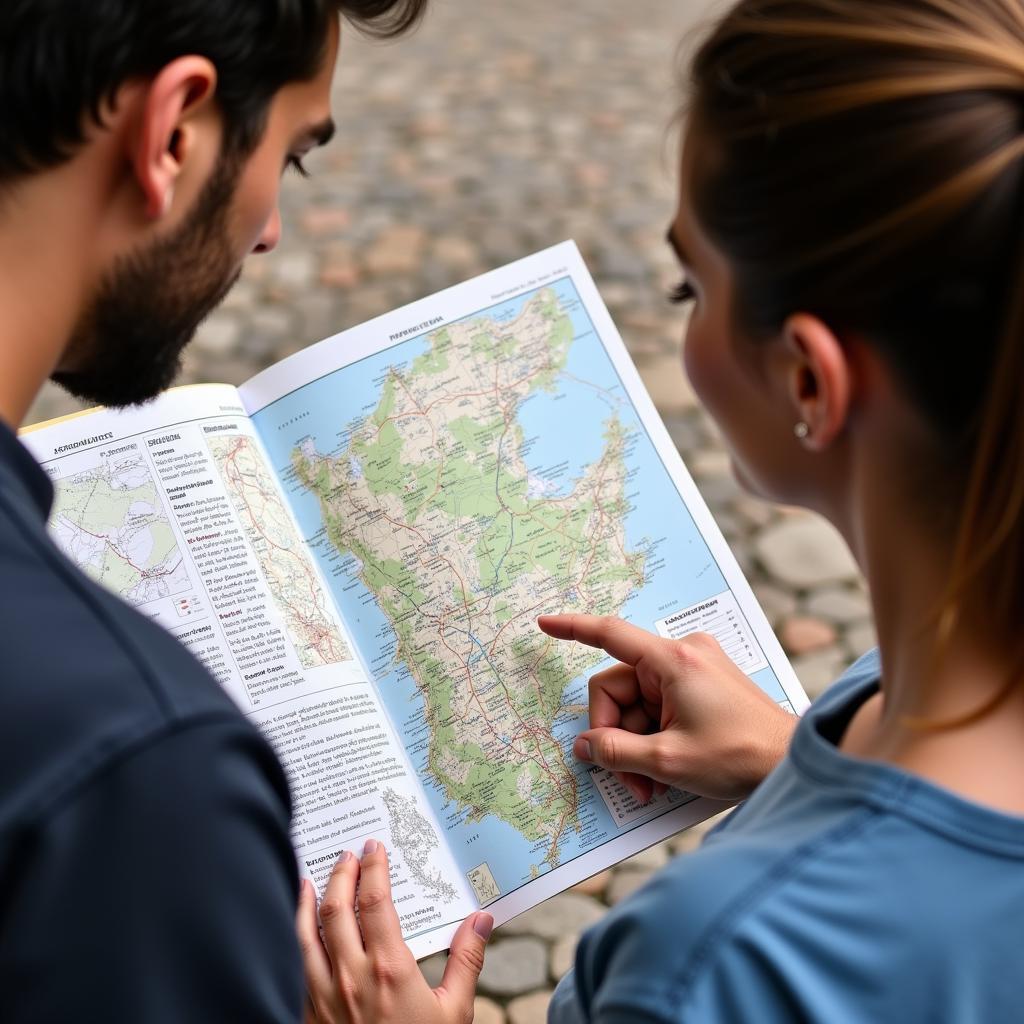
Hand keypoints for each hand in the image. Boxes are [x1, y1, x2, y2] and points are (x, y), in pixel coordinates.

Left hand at [297, 840, 492, 1023]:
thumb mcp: (454, 1012)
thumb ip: (466, 961)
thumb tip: (482, 919)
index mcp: (390, 968)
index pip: (376, 900)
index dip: (373, 868)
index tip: (374, 847)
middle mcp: (351, 977)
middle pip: (337, 909)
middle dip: (340, 875)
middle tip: (347, 855)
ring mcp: (324, 998)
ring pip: (304, 935)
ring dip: (307, 902)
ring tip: (310, 878)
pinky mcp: (308, 1016)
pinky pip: (294, 968)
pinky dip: (292, 940)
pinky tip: (295, 931)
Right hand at [538, 615, 795, 802]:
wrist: (792, 764)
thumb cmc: (741, 757)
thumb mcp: (668, 761)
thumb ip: (616, 752)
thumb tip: (584, 745)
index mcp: (672, 661)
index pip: (609, 634)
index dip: (572, 628)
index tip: (543, 623)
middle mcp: (681, 655)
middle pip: (618, 688)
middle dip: (616, 735)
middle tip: (630, 779)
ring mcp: (693, 669)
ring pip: (637, 704)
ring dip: (636, 744)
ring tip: (652, 784)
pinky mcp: (701, 685)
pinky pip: (659, 706)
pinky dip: (654, 737)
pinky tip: (664, 771)